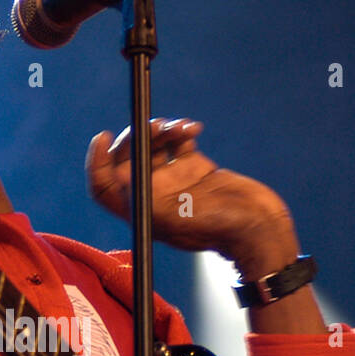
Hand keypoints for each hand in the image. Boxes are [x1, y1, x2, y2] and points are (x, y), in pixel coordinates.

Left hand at [86, 118, 297, 273]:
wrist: (257, 226)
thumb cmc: (215, 228)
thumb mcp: (168, 215)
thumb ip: (141, 193)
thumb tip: (118, 171)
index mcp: (140, 212)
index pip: (104, 186)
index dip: (97, 162)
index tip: (102, 137)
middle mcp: (153, 195)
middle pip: (127, 159)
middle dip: (135, 138)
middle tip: (153, 127)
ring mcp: (174, 180)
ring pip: (153, 145)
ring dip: (161, 130)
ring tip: (177, 127)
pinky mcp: (196, 167)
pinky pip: (178, 141)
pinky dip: (182, 130)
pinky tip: (194, 128)